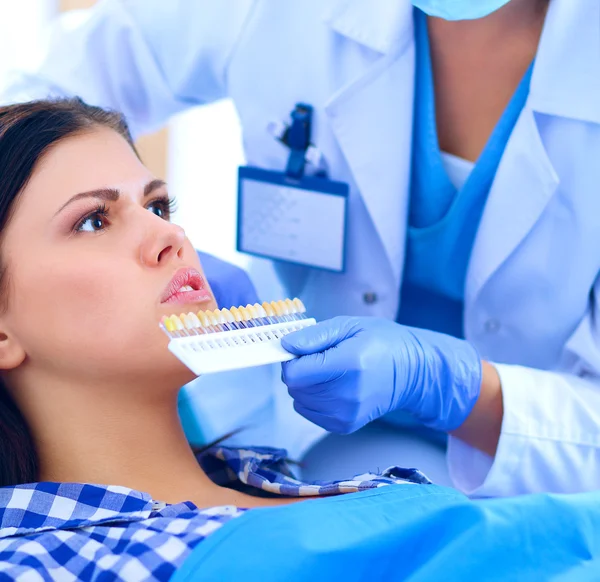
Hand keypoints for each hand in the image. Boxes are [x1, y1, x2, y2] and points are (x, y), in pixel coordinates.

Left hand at [281, 316, 481, 433]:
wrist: (412, 371)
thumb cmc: (381, 342)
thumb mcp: (349, 325)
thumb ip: (314, 335)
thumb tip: (285, 345)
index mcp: (349, 365)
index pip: (295, 374)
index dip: (292, 360)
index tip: (303, 350)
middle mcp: (347, 394)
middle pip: (295, 388)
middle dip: (300, 370)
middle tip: (321, 358)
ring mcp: (347, 414)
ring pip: (299, 400)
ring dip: (306, 385)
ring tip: (330, 372)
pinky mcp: (345, 425)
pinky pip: (309, 412)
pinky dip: (312, 399)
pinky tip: (333, 386)